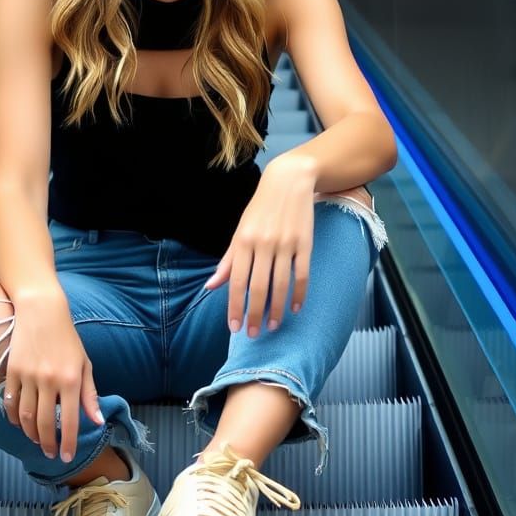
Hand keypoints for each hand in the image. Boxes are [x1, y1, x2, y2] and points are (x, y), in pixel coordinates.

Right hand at [4, 287, 104, 462]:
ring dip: (30, 434)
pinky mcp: (12, 371)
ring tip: (36, 440)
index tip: (66, 457)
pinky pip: (10, 402)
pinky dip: (13, 418)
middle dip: (47, 444)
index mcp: (72, 379)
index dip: (69, 443)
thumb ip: (90, 394)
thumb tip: (97, 421)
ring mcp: (29, 376)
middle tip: (49, 453)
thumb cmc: (68, 339)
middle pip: (45, 423)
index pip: (71, 420)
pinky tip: (19, 423)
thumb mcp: (85, 364)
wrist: (42, 311)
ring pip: (25, 417)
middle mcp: (50, 380)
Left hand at [203, 155, 316, 336]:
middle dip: (254, 315)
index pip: (236, 282)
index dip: (234, 307)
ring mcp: (285, 244)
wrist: (289, 182)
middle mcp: (263, 244)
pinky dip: (299, 294)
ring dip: (277, 309)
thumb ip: (227, 261)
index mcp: (243, 242)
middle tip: (253, 334)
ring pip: (281, 285)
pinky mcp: (304, 243)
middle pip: (258, 288)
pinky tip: (295, 308)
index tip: (234, 328)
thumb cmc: (260, 210)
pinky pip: (302, 274)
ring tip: (273, 326)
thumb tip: (210, 286)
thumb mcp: (240, 232)